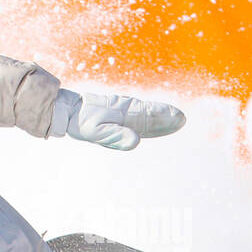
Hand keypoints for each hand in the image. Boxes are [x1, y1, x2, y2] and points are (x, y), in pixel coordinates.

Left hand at [51, 90, 185, 150]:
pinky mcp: (119, 112)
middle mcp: (127, 109)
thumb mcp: (96, 132)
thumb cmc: (81, 122)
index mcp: (124, 113)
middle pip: (151, 113)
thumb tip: (136, 142)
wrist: (68, 110)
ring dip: (161, 116)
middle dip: (167, 116)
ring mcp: (124, 110)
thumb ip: (116, 136)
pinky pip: (139, 115)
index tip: (179, 119)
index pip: (149, 116)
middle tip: (183, 119)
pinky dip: (150, 118)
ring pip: (146, 113)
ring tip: (176, 118)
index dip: (164, 118)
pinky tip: (156, 120)